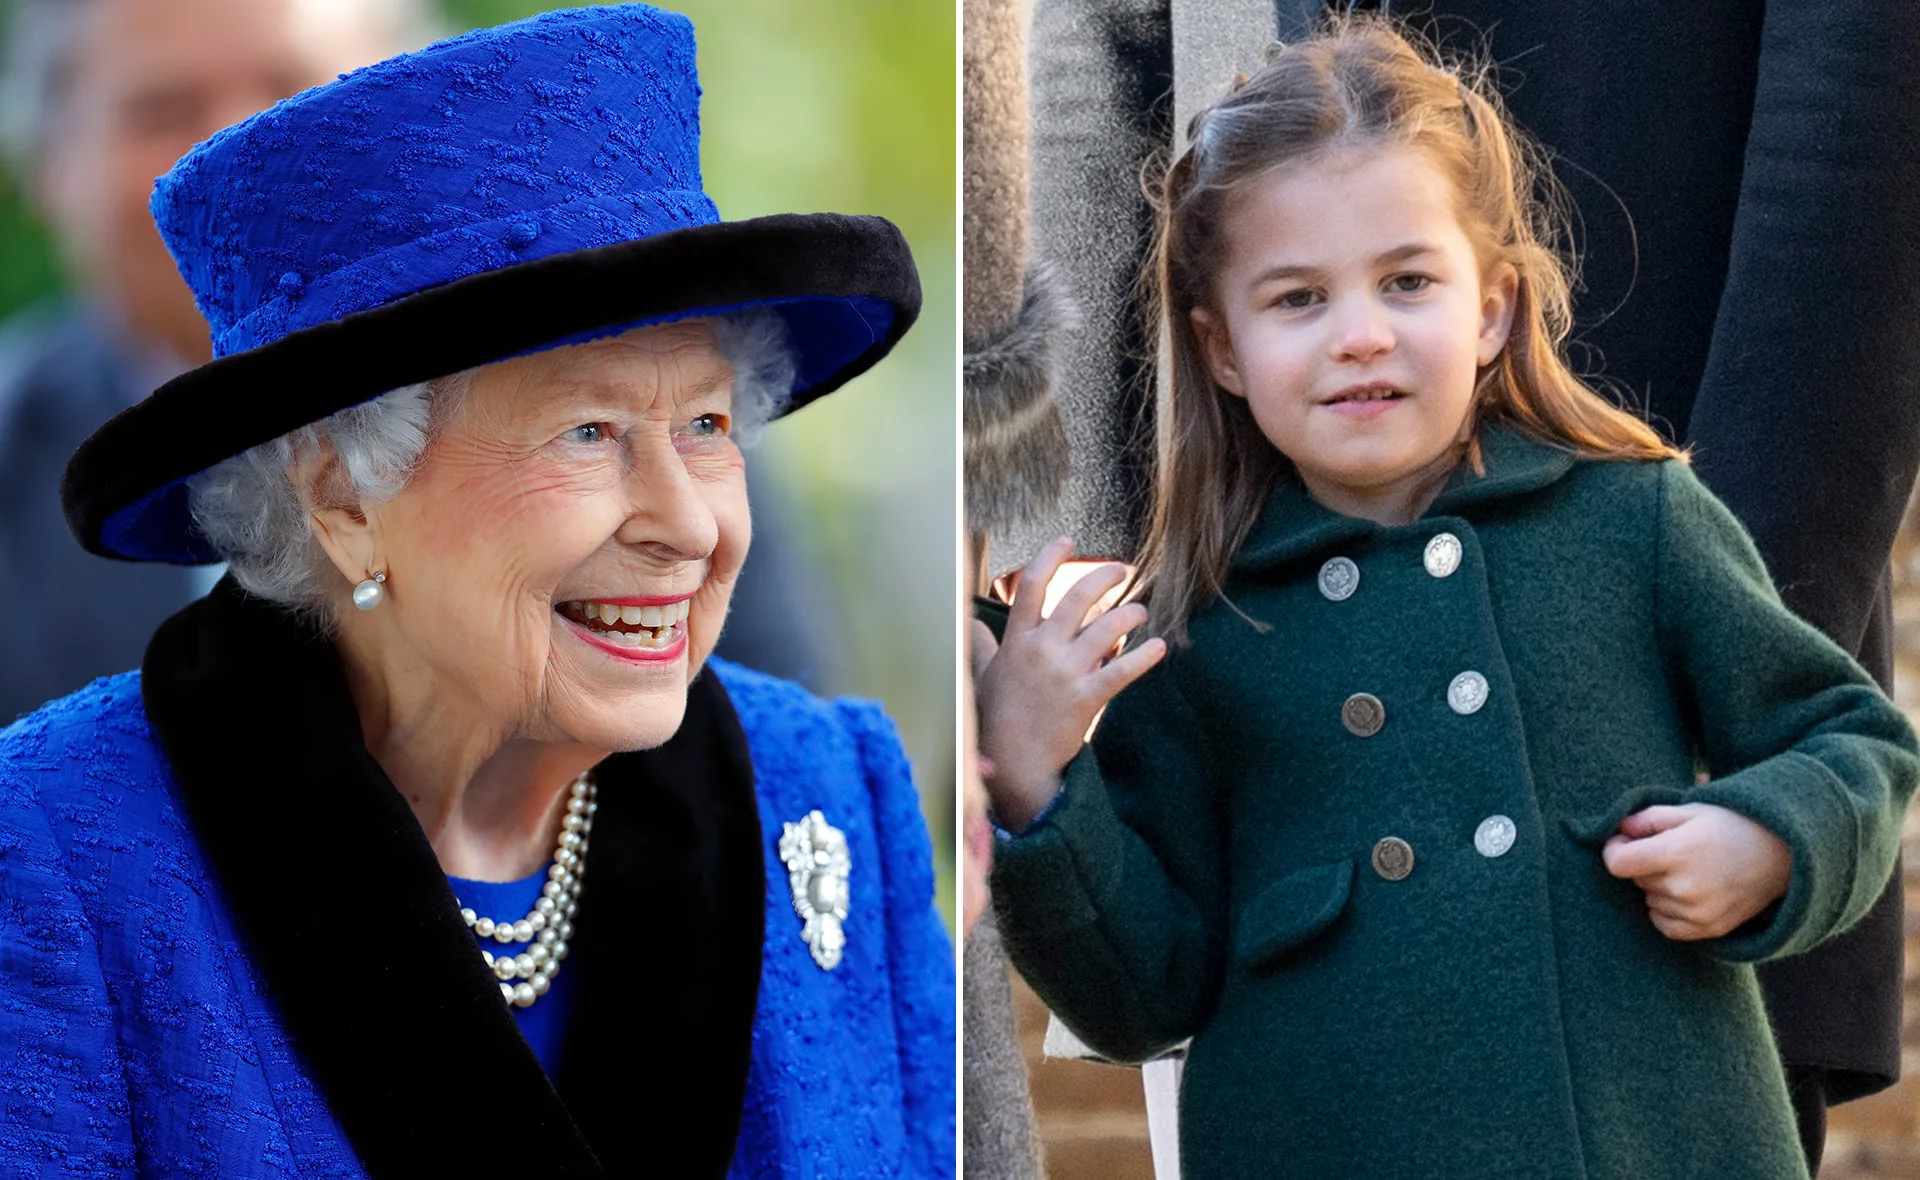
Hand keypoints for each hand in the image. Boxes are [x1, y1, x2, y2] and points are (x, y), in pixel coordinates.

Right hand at [970, 537, 1165, 830]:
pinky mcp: (1086, 698)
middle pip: (1078, 596)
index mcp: (1017, 640)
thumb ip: (981, 643)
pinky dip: (1144, 657)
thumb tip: (969, 623)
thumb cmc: (996, 717)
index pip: (1032, 585)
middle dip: (1104, 576)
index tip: (1068, 541)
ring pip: (1107, 628)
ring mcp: (1065, 673)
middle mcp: (1042, 650)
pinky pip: (1121, 671)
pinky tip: (1159, 647)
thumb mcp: (983, 674)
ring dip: (1130, 614)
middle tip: (1121, 570)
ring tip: (1140, 611)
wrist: (1014, 761)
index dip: (1051, 556)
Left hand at [1601, 804, 1791, 940]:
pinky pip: (1665, 925)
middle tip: (1671, 851)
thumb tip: (1617, 829)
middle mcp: (1684, 887)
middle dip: (1644, 864)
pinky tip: (1686, 893)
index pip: (1618, 864)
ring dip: (1657, 887)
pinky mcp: (1709, 930)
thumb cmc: (1730, 826)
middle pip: (1636, 880)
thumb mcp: (1689, 811)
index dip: (1614, 850)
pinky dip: (1666, 911)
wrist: (1780, 855)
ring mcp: (1697, 912)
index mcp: (1676, 853)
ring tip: (1688, 870)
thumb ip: (1647, 819)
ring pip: (1650, 901)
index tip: (1623, 842)